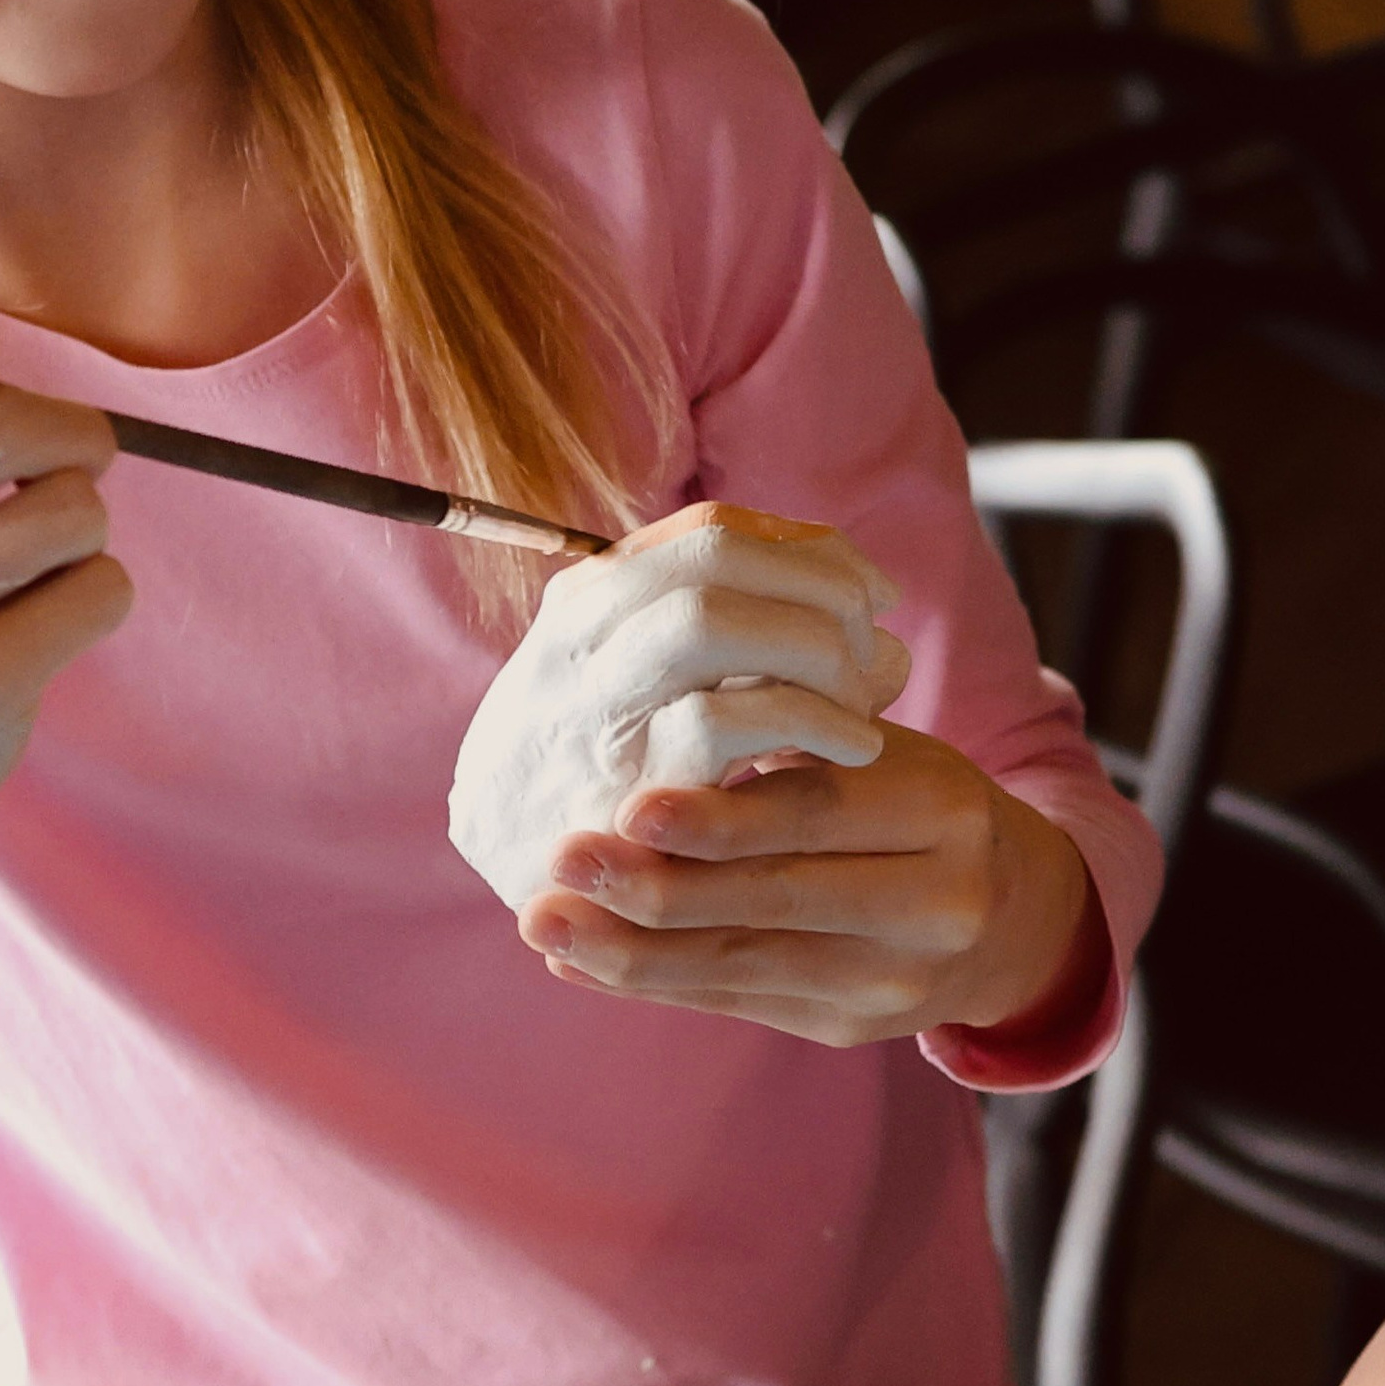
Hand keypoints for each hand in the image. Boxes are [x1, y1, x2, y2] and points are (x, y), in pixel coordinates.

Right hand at [449, 497, 908, 914]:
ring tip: (862, 700)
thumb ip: (746, 646)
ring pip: (710, 619)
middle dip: (821, 590)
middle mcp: (586, 634)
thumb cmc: (596, 761)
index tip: (870, 595)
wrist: (498, 857)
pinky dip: (808, 720)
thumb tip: (886, 643)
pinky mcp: (623, 785)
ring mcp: (597, 706)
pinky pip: (720, 722)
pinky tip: (853, 750)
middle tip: (870, 649)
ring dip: (813, 646)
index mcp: (593, 596)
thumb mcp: (643, 676)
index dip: (811, 551)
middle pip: (719, 556)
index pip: (714, 528)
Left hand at [520, 722, 1101, 1049]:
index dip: (721, 817)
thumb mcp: (878, 749)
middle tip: (561, 864)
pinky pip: (739, 1003)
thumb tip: (656, 725)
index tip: (629, 806)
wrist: (1009, 914)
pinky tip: (582, 961)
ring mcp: (897, 981)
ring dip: (633, 950)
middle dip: (658, 889)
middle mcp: (934, 905)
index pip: (816, 813)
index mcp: (942, 811)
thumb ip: (787, 738)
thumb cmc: (912, 801)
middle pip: (776, 899)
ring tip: (546, 923)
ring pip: (747, 965)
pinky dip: (655, 982)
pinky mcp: (856, 1028)